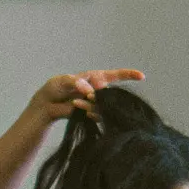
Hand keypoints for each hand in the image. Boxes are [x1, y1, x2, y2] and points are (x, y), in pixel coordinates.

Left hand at [30, 69, 145, 126]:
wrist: (47, 105)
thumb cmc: (54, 88)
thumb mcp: (63, 81)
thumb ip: (76, 82)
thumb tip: (88, 89)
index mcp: (94, 77)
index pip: (115, 75)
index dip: (129, 75)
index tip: (142, 76)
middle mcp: (98, 90)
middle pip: (110, 93)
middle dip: (100, 95)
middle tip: (86, 95)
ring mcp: (95, 102)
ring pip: (104, 105)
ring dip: (91, 104)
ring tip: (76, 102)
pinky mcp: (91, 113)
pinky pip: (98, 114)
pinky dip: (91, 112)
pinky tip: (81, 109)